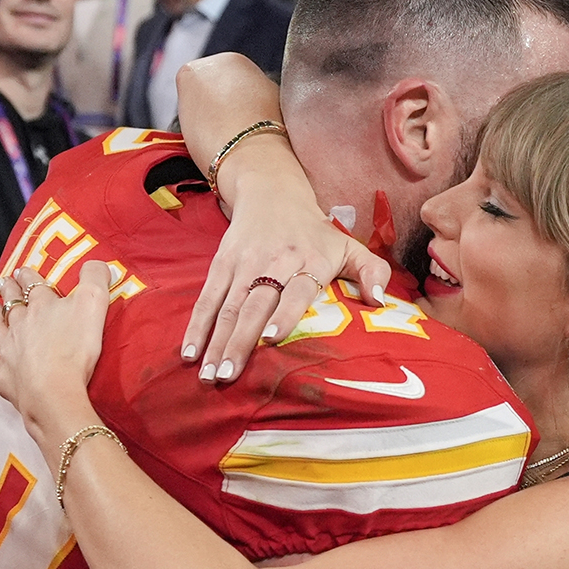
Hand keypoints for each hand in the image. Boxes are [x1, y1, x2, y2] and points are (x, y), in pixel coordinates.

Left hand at [0, 263, 110, 423]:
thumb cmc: (75, 348)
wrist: (53, 391)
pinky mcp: (5, 375)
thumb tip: (97, 262)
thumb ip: (95, 278)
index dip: (28, 276)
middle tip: (2, 281)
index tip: (23, 270)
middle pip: (12, 303)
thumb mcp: (94, 304)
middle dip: (8, 291)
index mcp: (42, 305)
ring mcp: (9, 349)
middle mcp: (20, 324)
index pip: (33, 285)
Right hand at [181, 197, 390, 384]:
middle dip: (239, 341)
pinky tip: (189, 352)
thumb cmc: (316, 232)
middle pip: (254, 305)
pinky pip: (208, 298)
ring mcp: (244, 264)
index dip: (283, 313)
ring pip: (227, 306)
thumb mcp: (349, 244)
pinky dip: (197, 325)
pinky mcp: (222, 264)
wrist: (273, 193)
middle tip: (228, 375)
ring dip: (216, 342)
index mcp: (308, 261)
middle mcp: (274, 263)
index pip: (295, 290)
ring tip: (209, 374)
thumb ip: (372, 271)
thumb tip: (379, 301)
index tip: (272, 340)